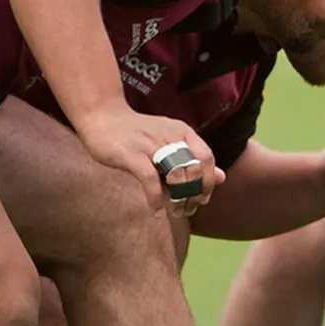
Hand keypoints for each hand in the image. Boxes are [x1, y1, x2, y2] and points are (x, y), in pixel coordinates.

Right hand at [77, 108, 225, 213]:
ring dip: (180, 198)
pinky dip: (156, 197)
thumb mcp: (171, 140)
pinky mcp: (131, 154)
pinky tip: (156, 209)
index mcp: (182, 131)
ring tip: (176, 210)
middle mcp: (169, 136)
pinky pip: (150, 179)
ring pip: (176, 174)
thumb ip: (195, 158)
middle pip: (194, 168)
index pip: (207, 158)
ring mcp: (150, 145)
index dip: (209, 181)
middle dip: (196, 193)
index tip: (203, 198)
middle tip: (189, 208)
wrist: (102, 116)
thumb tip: (222, 177)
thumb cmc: (138, 133)